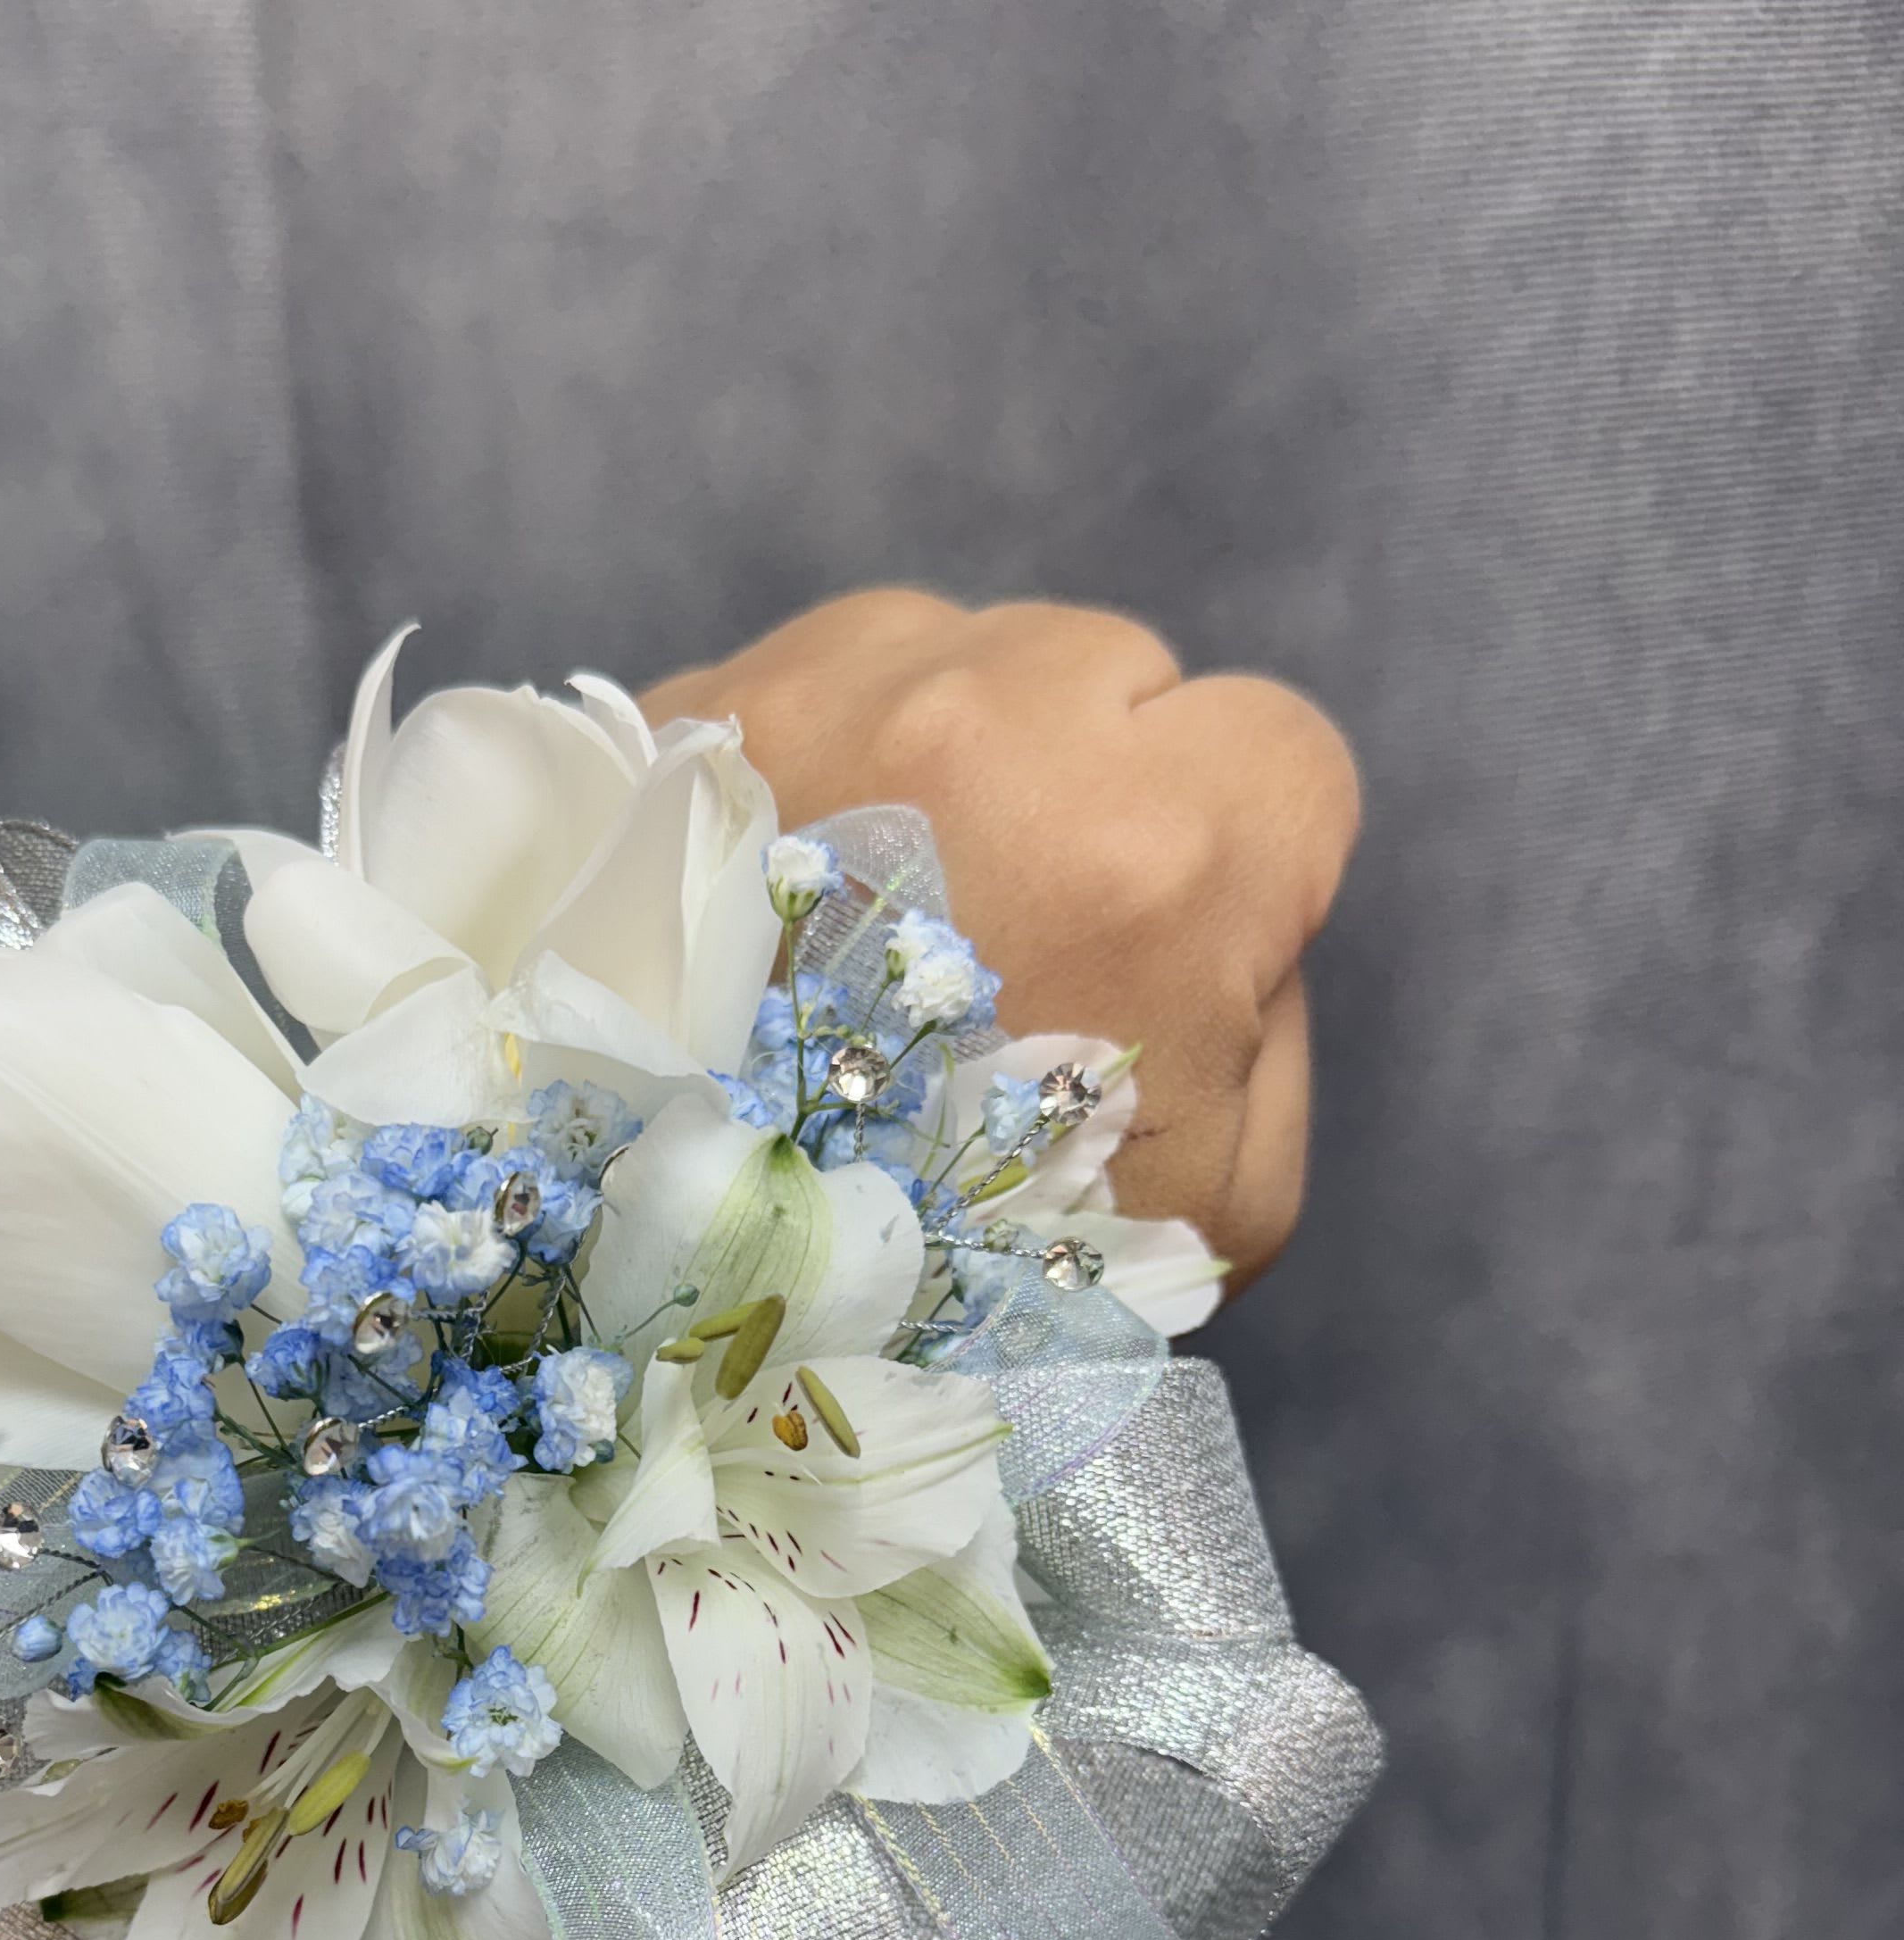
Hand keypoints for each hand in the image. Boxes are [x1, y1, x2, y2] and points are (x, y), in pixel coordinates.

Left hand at [642, 590, 1359, 1292]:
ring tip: (873, 931)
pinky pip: (805, 683)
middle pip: (1111, 677)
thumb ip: (1267, 1028)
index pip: (1277, 748)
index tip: (1161, 943)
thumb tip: (1232, 927)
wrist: (661, 1287)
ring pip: (953, 652)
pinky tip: (773, 906)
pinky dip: (810, 771)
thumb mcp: (1212, 1209)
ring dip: (944, 759)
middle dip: (1087, 788)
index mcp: (1155, 847)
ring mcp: (823, 693)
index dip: (1239, 854)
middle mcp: (987, 720)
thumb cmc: (956, 1280)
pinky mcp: (686, 708)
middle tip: (1006, 945)